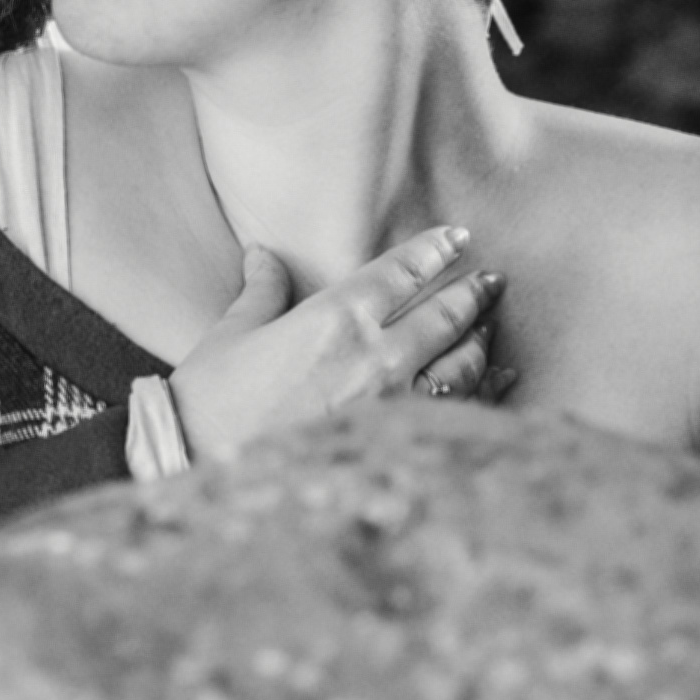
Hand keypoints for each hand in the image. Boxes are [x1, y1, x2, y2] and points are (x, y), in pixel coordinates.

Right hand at [168, 227, 503, 460]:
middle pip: (445, 315)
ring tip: (489, 325)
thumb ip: (261, 291)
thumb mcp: (232, 333)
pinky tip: (498, 379)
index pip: (402, 273)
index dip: (434, 250)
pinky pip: (461, 412)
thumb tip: (262, 255)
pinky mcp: (400, 446)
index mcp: (335, 318)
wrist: (202, 462)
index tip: (458, 238)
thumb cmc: (213, 398)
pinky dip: (486, 391)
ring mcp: (395, 406)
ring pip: (462, 364)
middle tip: (491, 280)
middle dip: (473, 292)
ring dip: (481, 339)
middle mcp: (376, 356)